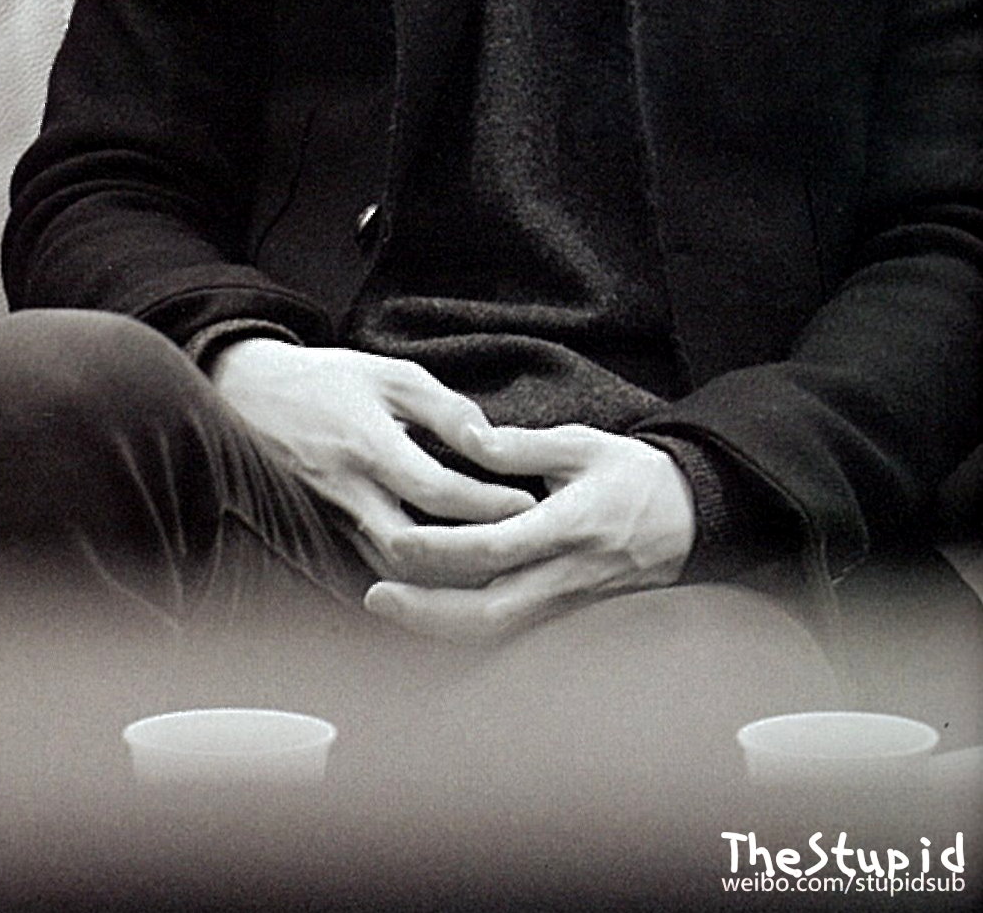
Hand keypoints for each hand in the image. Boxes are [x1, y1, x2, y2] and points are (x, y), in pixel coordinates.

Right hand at [208, 341, 535, 576]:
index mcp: (367, 444)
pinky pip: (370, 567)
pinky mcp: (320, 532)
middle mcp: (346, 489)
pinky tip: (445, 577)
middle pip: (414, 549)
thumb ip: (443, 406)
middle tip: (516, 547)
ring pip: (392, 570)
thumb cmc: (325, 378)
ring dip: (442, 577)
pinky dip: (410, 579)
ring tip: (491, 568)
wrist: (245, 390)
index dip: (488, 503)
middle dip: (470, 556)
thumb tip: (492, 440)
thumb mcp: (387, 374)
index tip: (527, 501)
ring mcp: (329, 516)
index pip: (437, 491)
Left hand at [363, 424, 695, 642]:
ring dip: (441, 624)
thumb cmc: (632, 475)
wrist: (692, 518)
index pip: (495, 548)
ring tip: (389, 606)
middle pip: (491, 610)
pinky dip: (468, 626)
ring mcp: (569, 601)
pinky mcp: (568, 612)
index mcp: (569, 527)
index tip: (396, 540)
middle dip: (429, 611)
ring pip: (499, 629)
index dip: (441, 550)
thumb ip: (521, 446)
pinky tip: (429, 611)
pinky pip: (513, 629)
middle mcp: (567, 574)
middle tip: (375, 597)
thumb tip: (468, 437)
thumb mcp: (582, 444)